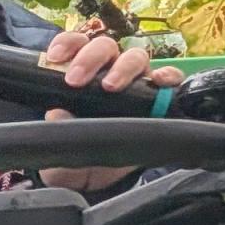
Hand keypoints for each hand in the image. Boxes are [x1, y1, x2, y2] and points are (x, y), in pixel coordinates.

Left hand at [39, 27, 161, 193]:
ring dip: (124, 66)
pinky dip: (168, 75)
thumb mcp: (60, 147)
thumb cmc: (75, 157)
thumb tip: (57, 113)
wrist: (98, 181)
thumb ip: (57, 130)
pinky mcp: (159, 100)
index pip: (75, 46)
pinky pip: (170, 79)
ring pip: (136, 57)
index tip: (54, 57)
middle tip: (75, 80)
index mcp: (81, 76)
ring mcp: (136, 84)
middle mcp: (109, 73)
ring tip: (111, 86)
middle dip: (90, 57)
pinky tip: (160, 80)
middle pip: (106, 47)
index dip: (67, 44)